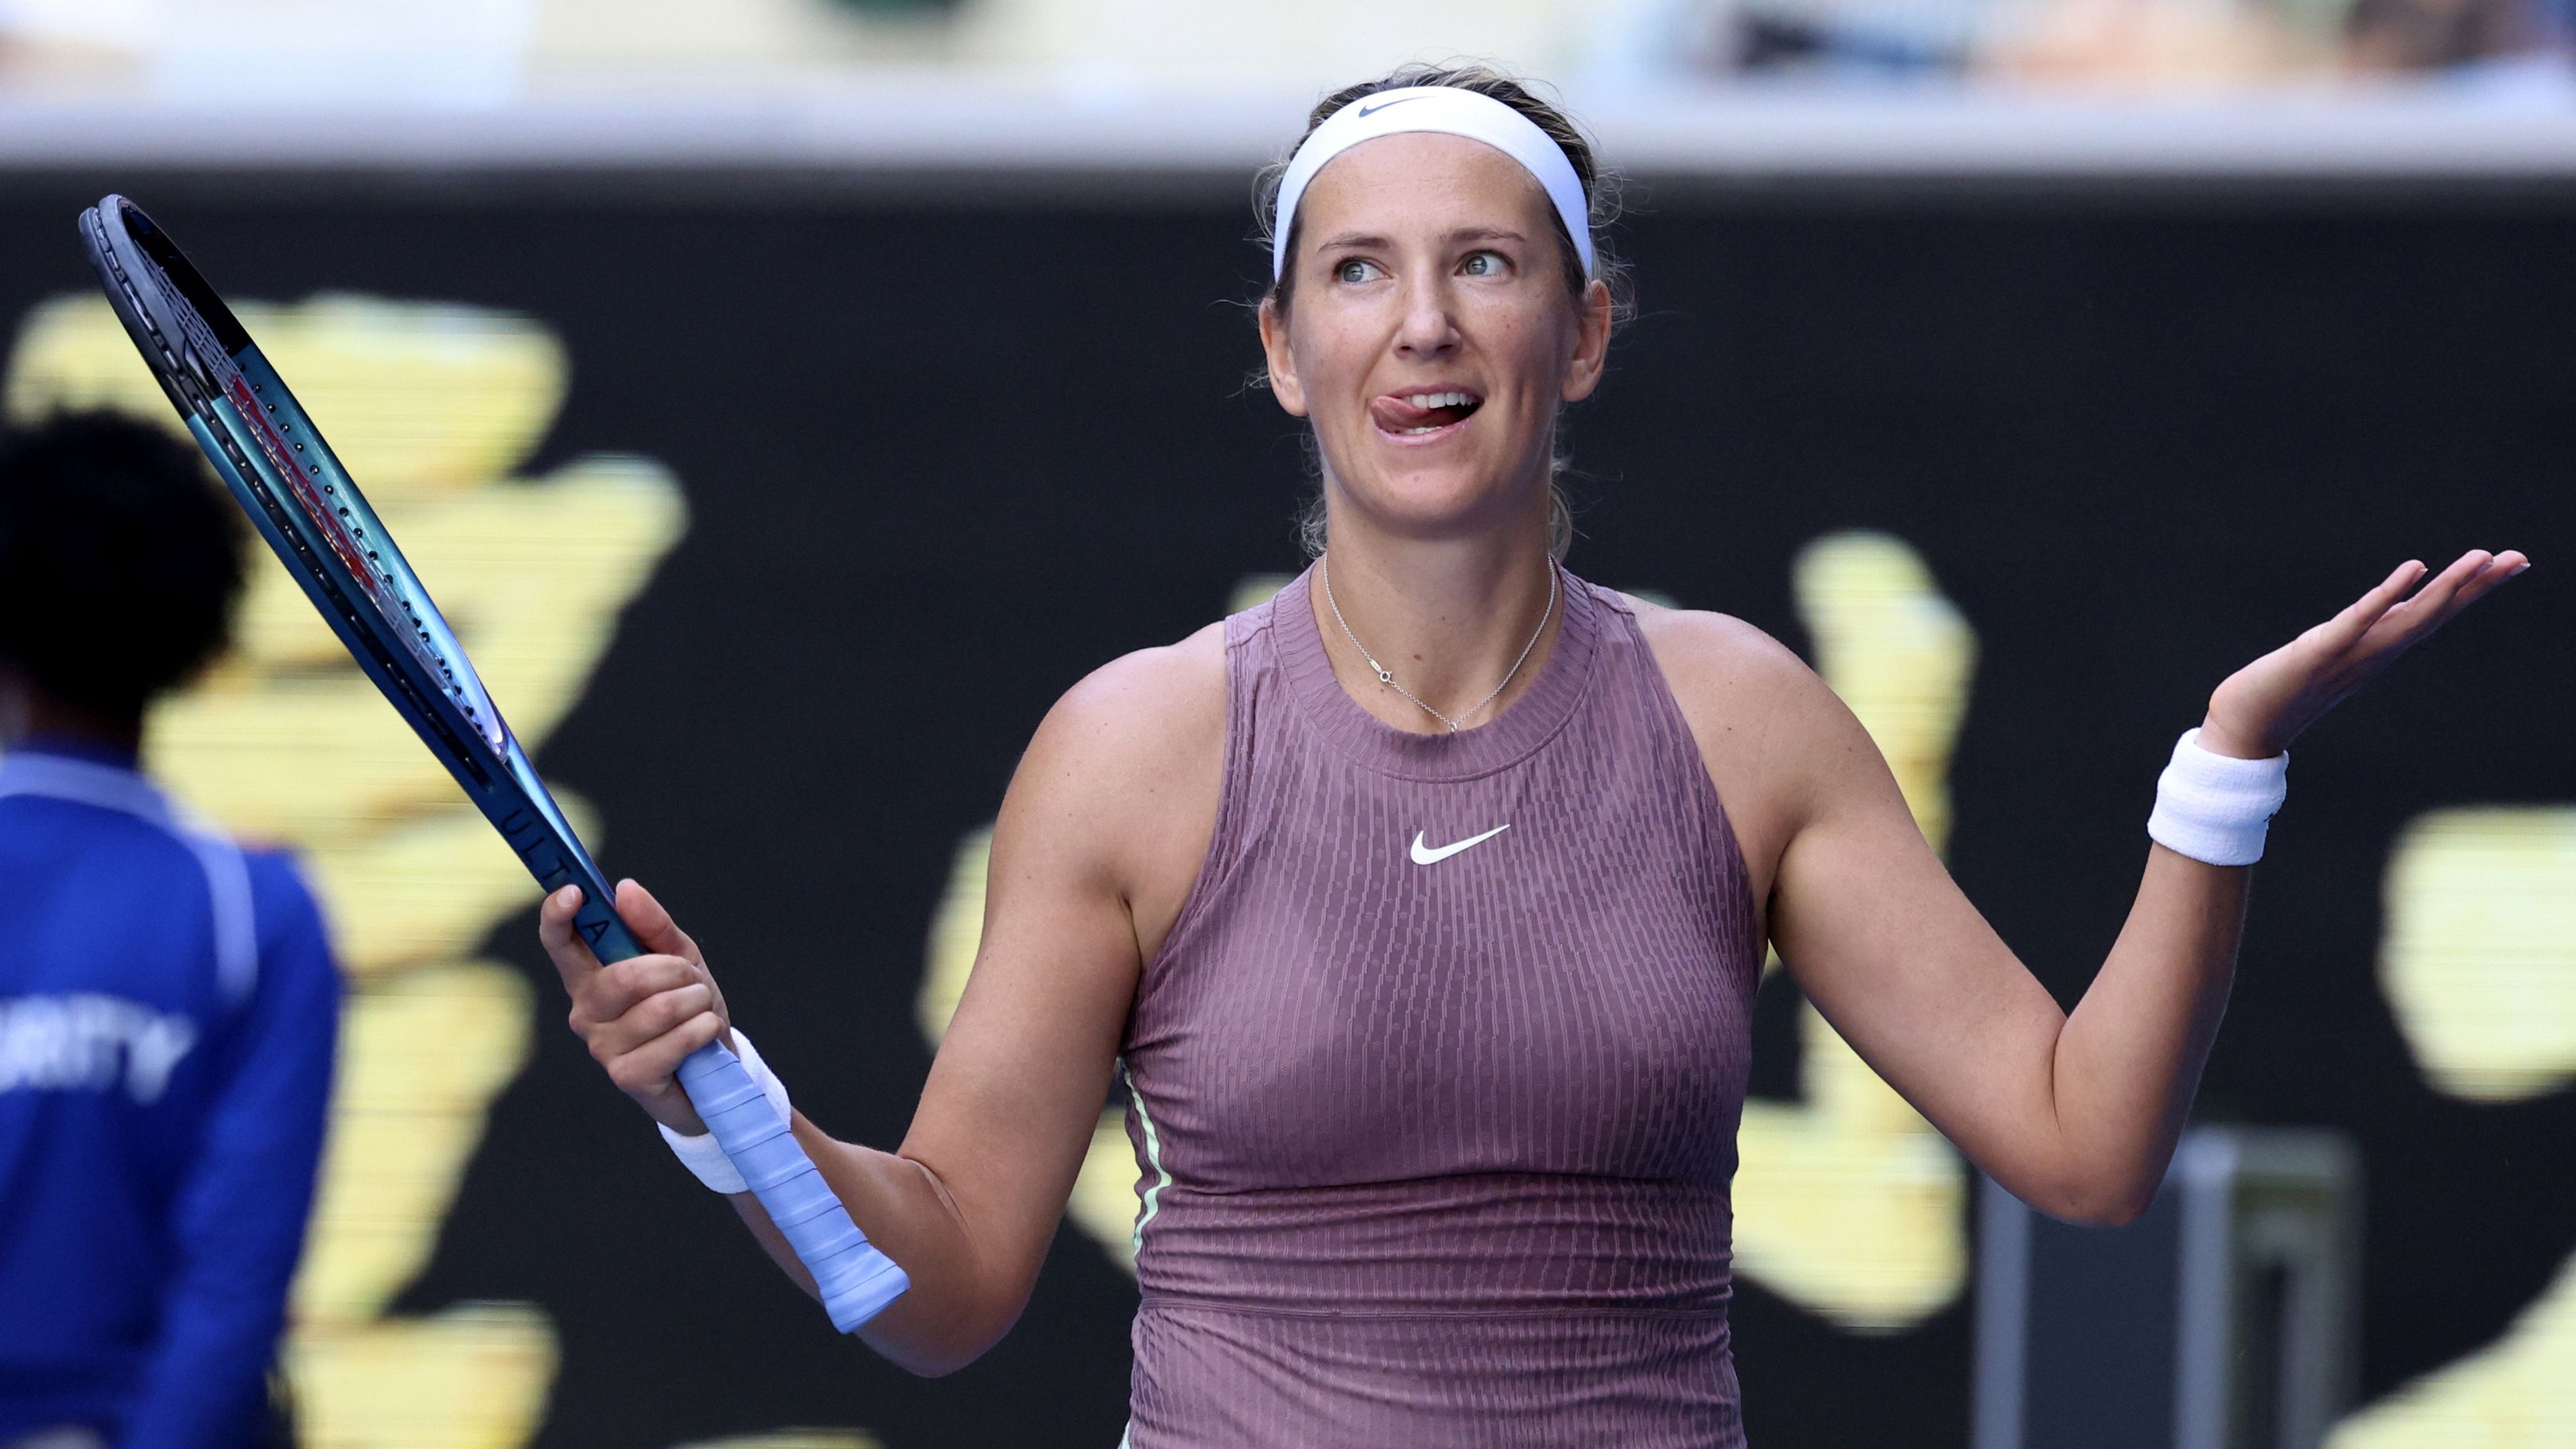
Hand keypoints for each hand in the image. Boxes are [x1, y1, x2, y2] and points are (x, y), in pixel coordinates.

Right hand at [542, 878, 731, 1134]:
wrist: (713, 1071)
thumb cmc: (689, 1010)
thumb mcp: (680, 959)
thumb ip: (653, 925)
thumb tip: (624, 888)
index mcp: (591, 978)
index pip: (560, 943)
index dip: (558, 916)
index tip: (574, 892)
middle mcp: (586, 1012)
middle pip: (624, 977)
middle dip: (674, 971)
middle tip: (692, 980)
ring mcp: (603, 1047)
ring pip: (659, 1008)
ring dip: (696, 1002)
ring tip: (700, 1010)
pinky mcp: (627, 1076)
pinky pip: (675, 1041)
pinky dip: (703, 1030)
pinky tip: (704, 1035)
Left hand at [2202, 549, 2529, 758]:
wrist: (2243, 730)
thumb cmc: (2283, 689)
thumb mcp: (2334, 651)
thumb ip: (2366, 631)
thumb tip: (2397, 604)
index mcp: (2377, 650)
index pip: (2433, 614)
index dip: (2472, 590)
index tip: (2513, 563)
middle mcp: (2372, 653)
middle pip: (2433, 614)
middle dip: (2475, 586)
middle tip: (2517, 558)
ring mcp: (2349, 655)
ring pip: (2408, 617)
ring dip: (2445, 587)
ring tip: (2479, 557)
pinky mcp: (2317, 653)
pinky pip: (2357, 622)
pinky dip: (2386, 595)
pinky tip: (2414, 569)